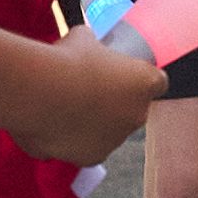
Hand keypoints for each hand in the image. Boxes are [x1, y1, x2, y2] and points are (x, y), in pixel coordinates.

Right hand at [5, 40, 169, 169]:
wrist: (40, 92)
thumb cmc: (66, 59)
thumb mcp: (83, 39)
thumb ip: (93, 45)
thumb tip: (85, 44)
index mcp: (145, 82)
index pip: (157, 82)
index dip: (138, 78)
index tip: (120, 74)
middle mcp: (138, 115)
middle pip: (131, 110)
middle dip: (113, 103)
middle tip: (85, 89)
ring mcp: (116, 140)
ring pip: (107, 132)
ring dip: (92, 123)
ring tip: (61, 106)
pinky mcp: (91, 158)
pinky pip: (83, 148)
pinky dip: (71, 141)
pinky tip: (51, 124)